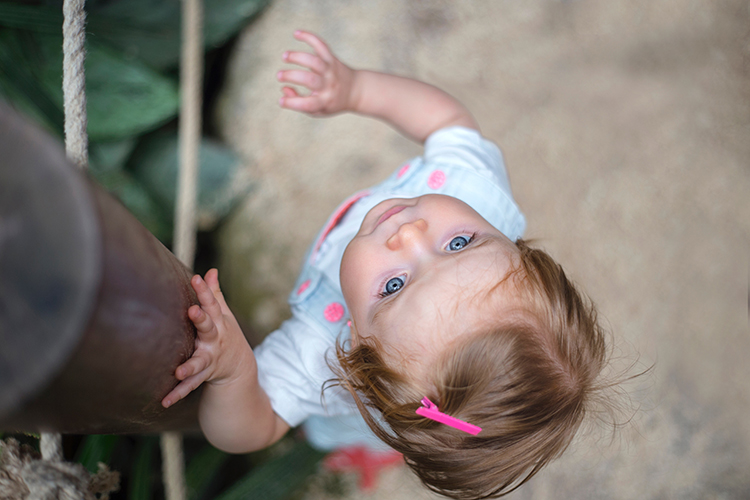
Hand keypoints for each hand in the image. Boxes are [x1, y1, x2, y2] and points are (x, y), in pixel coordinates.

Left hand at [161, 269, 253, 407]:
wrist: (239, 369)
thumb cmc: (226, 335)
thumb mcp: (224, 315)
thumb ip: (215, 295)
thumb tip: (210, 271)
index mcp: (219, 323)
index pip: (212, 304)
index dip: (205, 291)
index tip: (196, 278)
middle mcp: (215, 340)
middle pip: (208, 327)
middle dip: (201, 319)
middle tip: (193, 311)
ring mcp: (210, 360)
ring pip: (199, 362)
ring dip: (190, 366)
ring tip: (179, 371)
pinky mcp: (202, 377)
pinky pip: (189, 386)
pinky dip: (177, 394)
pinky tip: (165, 401)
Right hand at [277, 30, 356, 115]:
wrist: (356, 90)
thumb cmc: (331, 101)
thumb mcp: (318, 110)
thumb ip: (300, 103)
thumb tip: (284, 88)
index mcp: (325, 101)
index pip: (307, 104)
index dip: (291, 103)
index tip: (281, 102)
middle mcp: (329, 85)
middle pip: (309, 79)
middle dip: (291, 76)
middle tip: (279, 75)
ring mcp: (331, 70)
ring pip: (314, 61)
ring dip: (297, 57)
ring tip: (285, 57)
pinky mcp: (332, 58)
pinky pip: (321, 45)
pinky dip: (309, 37)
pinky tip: (296, 33)